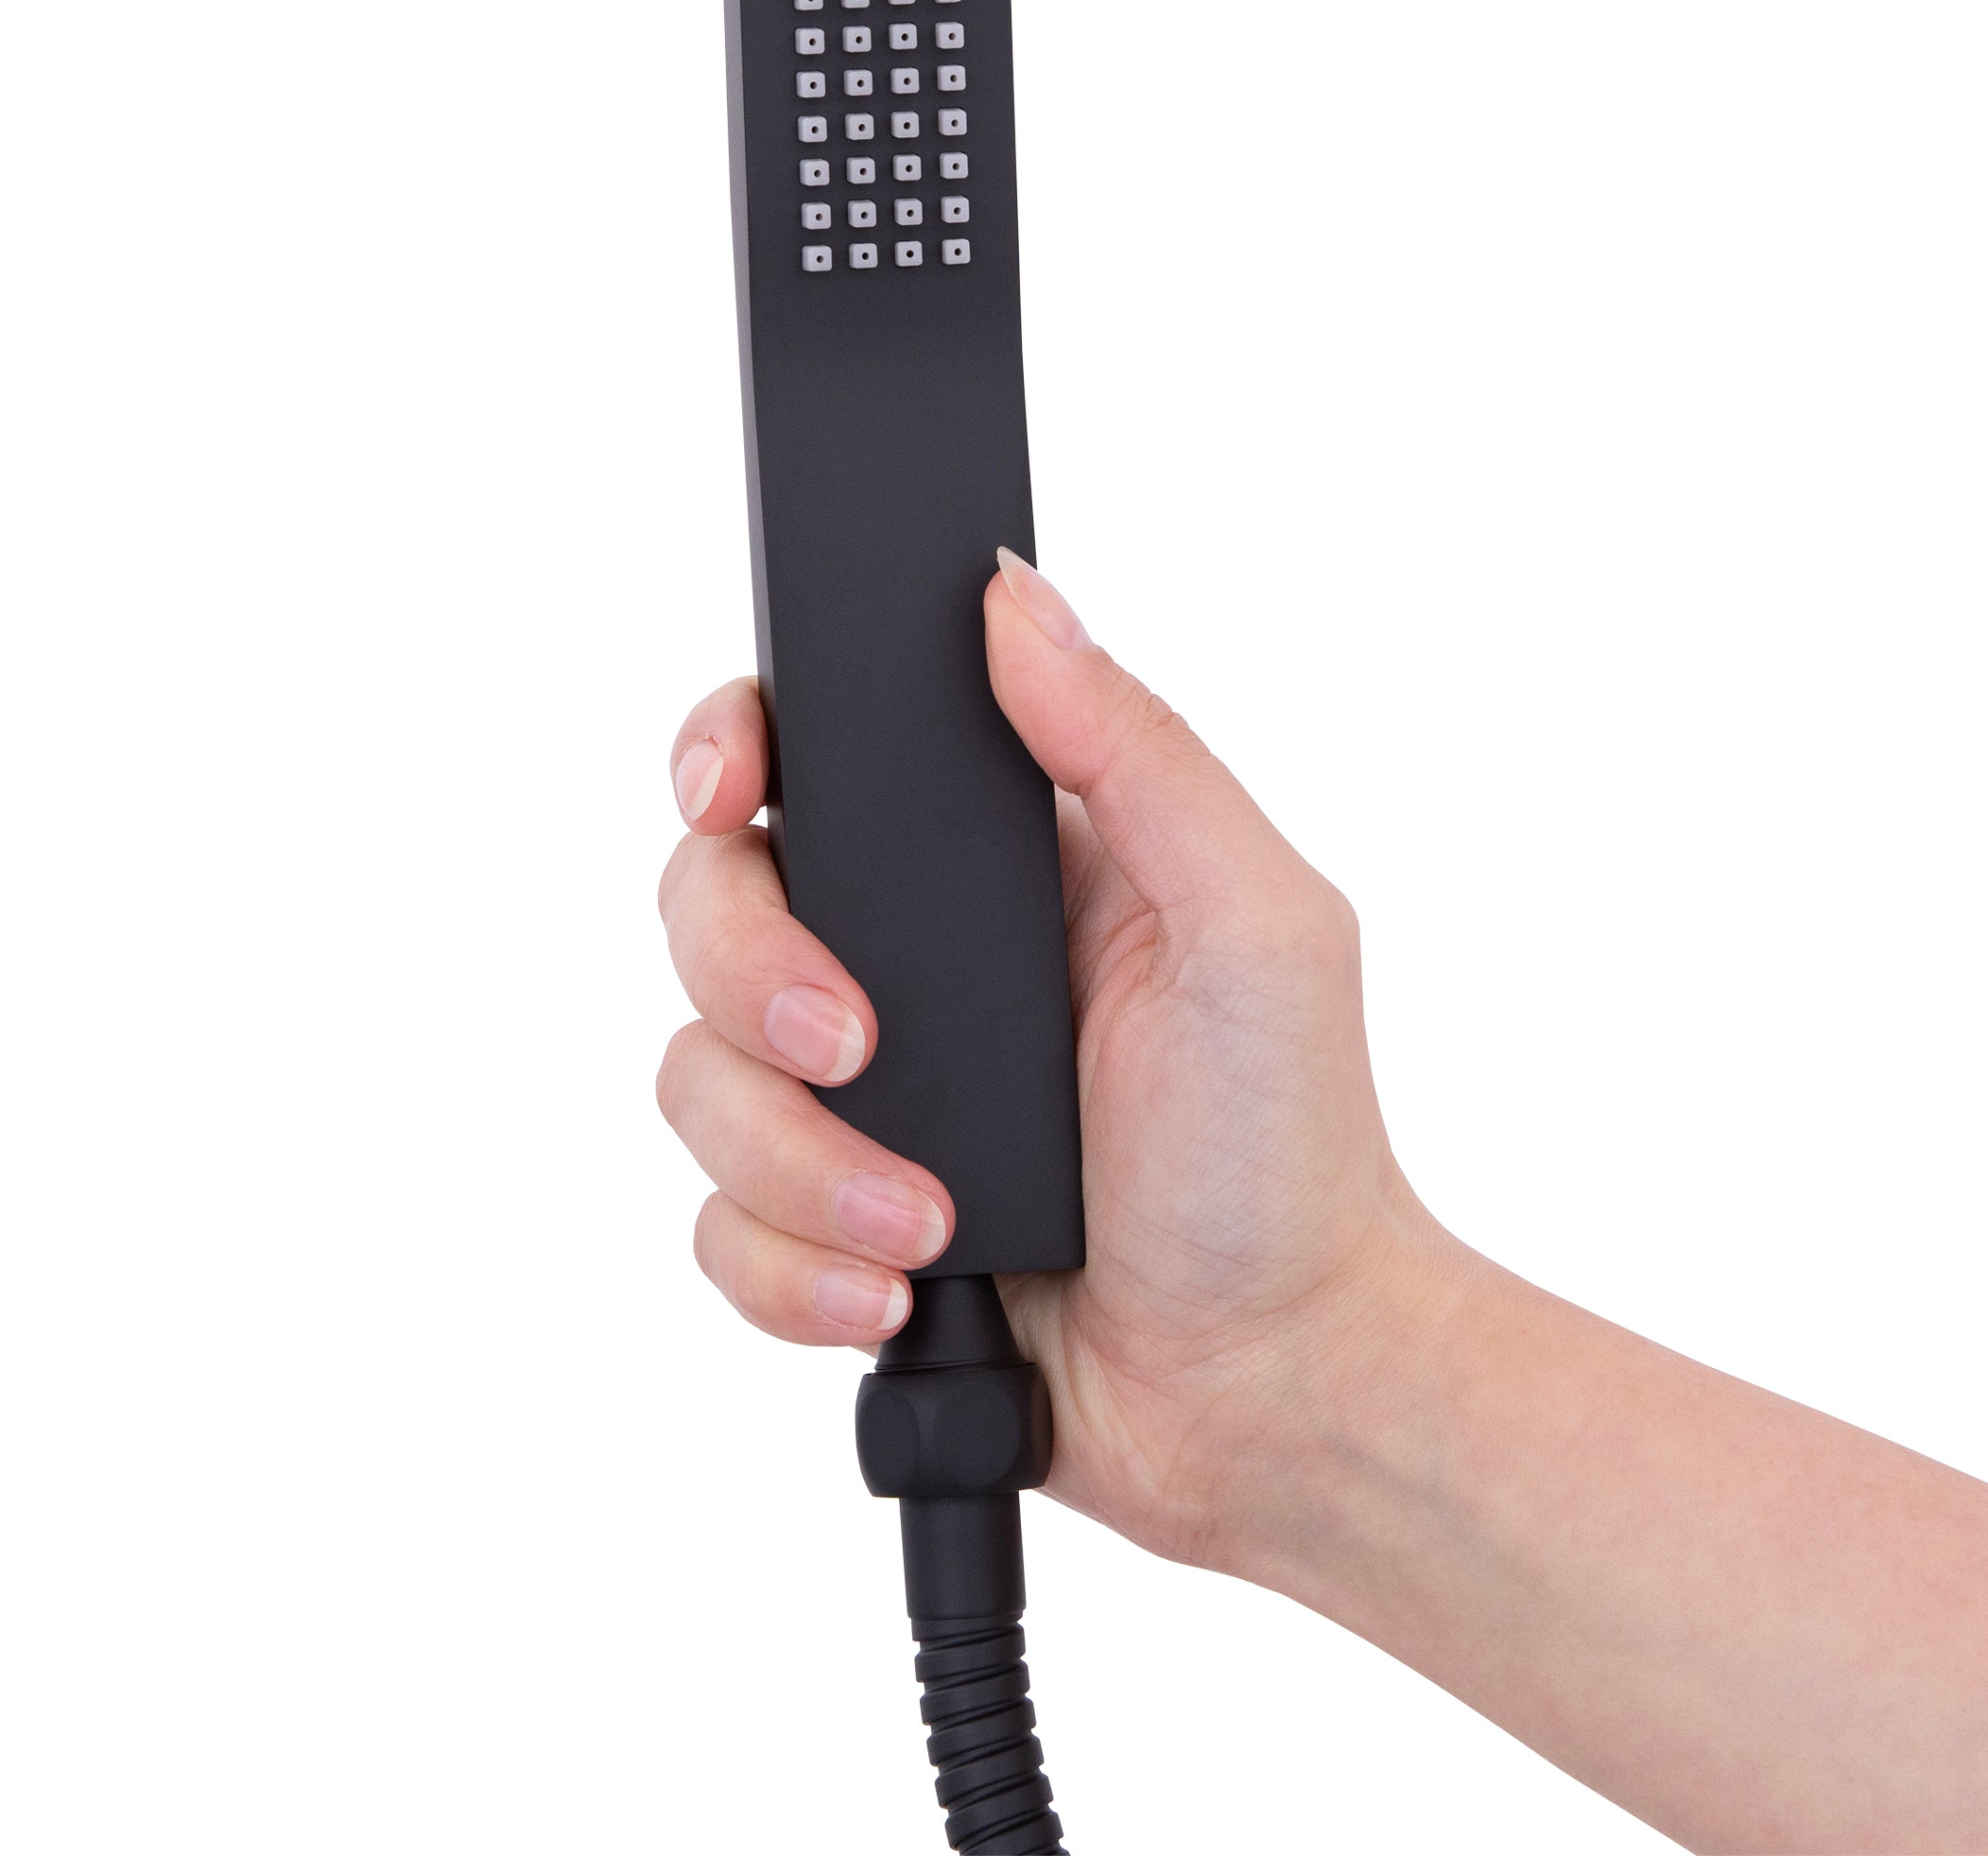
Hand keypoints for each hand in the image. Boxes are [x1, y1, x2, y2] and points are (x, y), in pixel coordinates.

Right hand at [655, 549, 1454, 1563]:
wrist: (1278, 1391)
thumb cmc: (1292, 1149)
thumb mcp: (1256, 919)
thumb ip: (1136, 749)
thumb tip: (1016, 597)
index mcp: (1008, 855)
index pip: (819, 750)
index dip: (735, 746)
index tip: (730, 786)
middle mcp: (915, 960)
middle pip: (712, 901)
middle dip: (754, 980)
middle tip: (858, 1048)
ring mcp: (867, 1095)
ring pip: (695, 1075)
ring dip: (799, 1161)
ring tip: (930, 1225)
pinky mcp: (832, 1227)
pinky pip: (717, 1227)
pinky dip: (793, 1269)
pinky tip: (899, 1290)